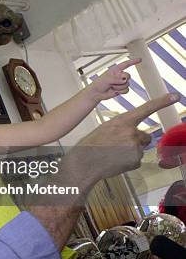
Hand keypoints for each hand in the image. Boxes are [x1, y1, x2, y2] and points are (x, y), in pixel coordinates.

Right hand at [64, 93, 179, 186]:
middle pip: (144, 136)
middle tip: (119, 146)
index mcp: (122, 121)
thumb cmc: (92, 145)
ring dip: (130, 152)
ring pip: (139, 149)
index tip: (175, 96)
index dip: (162, 102)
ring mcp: (134, 146)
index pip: (146, 109)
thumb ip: (122, 128)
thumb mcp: (105, 129)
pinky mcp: (136, 160)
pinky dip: (128, 161)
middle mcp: (131, 132)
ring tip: (113, 154)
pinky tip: (115, 161)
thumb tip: (133, 133)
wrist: (84, 162)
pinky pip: (136, 160)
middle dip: (136, 141)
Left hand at [88, 58, 140, 100]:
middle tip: (112, 83)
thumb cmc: (99, 84)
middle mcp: (119, 75)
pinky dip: (120, 91)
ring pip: (127, 84)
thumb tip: (124, 80)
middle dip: (121, 80)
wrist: (97, 93)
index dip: (133, 61)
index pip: (126, 64)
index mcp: (115, 70)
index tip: (140, 59)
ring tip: (111, 87)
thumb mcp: (106, 79)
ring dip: (118, 87)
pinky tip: (114, 91)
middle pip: (128, 76)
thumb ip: (116, 79)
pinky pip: (126, 90)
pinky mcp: (122, 89)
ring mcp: (121, 82)